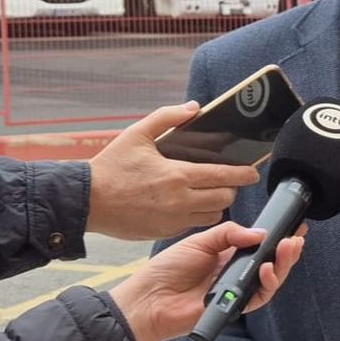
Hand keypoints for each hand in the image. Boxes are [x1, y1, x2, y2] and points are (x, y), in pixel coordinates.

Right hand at [87, 102, 261, 240]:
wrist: (87, 200)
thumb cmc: (111, 166)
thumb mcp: (137, 133)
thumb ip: (168, 117)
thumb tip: (194, 107)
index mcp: (177, 175)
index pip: (223, 176)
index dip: (243, 174)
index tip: (252, 172)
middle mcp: (179, 201)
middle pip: (224, 199)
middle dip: (230, 189)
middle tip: (226, 181)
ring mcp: (172, 220)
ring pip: (211, 215)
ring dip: (216, 204)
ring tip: (208, 192)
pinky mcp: (163, 232)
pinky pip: (192, 225)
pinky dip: (196, 215)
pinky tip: (186, 203)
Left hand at [109, 221, 305, 340]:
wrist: (149, 299)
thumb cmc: (167, 270)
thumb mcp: (199, 241)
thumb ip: (229, 234)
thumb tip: (260, 234)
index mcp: (228, 255)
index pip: (260, 246)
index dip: (278, 237)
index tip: (295, 226)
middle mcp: (235, 273)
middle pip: (271, 264)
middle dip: (287, 251)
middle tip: (296, 238)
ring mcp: (236, 291)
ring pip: (270, 281)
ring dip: (283, 265)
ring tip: (289, 249)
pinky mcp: (234, 308)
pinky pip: (258, 298)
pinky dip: (267, 284)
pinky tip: (267, 269)